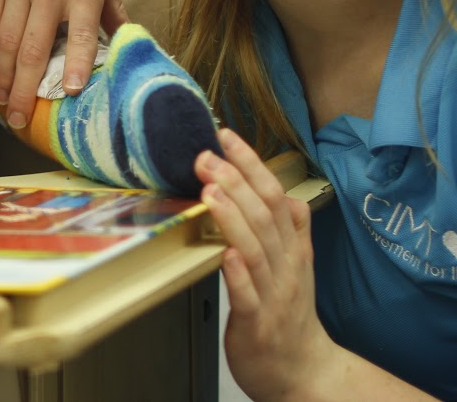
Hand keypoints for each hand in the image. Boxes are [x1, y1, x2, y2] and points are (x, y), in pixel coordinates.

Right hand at [0, 0, 124, 125]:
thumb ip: (113, 7)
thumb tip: (126, 42)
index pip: (81, 35)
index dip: (73, 66)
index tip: (68, 93)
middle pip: (32, 49)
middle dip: (24, 88)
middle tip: (19, 118)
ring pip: (5, 40)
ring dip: (1, 75)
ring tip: (0, 100)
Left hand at [196, 128, 333, 399]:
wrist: (301, 370)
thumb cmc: (289, 313)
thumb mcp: (296, 266)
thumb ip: (292, 231)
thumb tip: (285, 194)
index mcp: (292, 249)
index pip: (275, 196)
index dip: (252, 165)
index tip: (226, 136)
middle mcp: (285, 267)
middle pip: (265, 217)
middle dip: (236, 181)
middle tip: (206, 155)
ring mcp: (272, 295)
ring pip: (256, 250)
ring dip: (233, 218)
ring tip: (211, 190)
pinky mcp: (256, 323)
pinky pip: (248, 295)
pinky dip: (238, 273)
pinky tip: (225, 254)